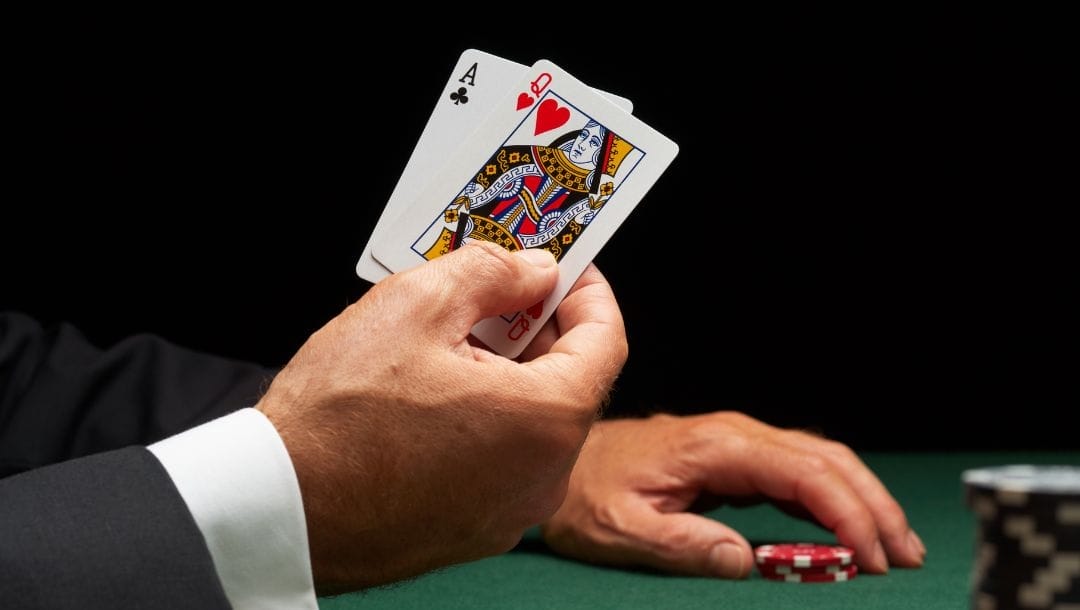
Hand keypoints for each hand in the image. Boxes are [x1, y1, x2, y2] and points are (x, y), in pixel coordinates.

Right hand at [255, 243, 627, 593]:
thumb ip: (492, 273)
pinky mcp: (477, 530)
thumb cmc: (339, 416)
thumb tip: (534, 270)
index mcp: (545, 419)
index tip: (564, 268)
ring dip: (510, 376)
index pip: (607, 340)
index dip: (587, 293)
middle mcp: (543, 476)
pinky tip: (437, 397)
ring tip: (453, 343)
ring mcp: (511, 512)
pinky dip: (489, 420)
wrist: (280, 509)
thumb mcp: (415, 306)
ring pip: (534, 423)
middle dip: (540, 330)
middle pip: (571, 382)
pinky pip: (505, 460)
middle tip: (497, 294)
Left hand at [541, 412, 925, 577]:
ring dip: (862, 501)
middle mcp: (735, 436)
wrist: (567, 463)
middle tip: (906, 557)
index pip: (802, 472)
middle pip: (826, 460)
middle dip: (872, 506)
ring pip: (820, 463)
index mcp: (715, 447)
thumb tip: (748, 561)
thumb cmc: (588, 492)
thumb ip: (683, 543)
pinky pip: (798, 476)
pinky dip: (833, 502)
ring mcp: (738, 445)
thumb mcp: (623, 527)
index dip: (847, 513)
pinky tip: (851, 533)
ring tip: (897, 548)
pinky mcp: (736, 462)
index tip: (872, 558)